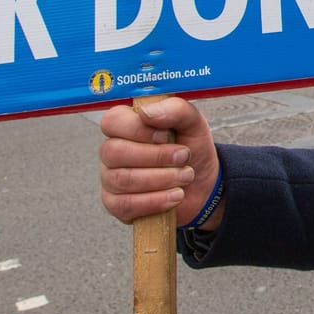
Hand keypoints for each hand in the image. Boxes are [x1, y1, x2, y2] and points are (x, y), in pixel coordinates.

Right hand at [98, 97, 222, 227]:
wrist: (203, 185)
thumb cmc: (191, 150)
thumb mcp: (193, 124)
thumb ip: (175, 109)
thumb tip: (147, 112)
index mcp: (126, 125)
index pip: (112, 121)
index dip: (138, 129)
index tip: (166, 136)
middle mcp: (112, 151)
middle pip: (115, 152)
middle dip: (156, 157)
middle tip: (184, 158)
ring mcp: (110, 178)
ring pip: (123, 179)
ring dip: (161, 179)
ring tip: (186, 176)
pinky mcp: (115, 204)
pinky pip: (125, 204)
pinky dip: (156, 201)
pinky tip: (175, 195)